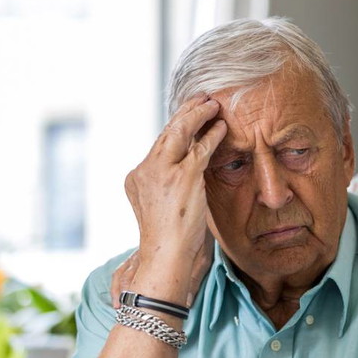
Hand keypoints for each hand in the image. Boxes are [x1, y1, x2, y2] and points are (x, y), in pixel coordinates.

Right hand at [123, 97, 227, 304]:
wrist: (166, 259)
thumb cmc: (172, 242)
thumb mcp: (167, 207)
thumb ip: (174, 186)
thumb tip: (195, 170)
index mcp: (137, 179)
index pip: (159, 146)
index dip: (175, 128)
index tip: (188, 116)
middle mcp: (144, 171)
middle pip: (166, 133)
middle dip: (185, 113)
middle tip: (201, 99)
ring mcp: (162, 172)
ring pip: (180, 132)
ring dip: (197, 115)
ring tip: (212, 104)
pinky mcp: (182, 177)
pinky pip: (200, 147)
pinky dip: (212, 134)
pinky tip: (221, 126)